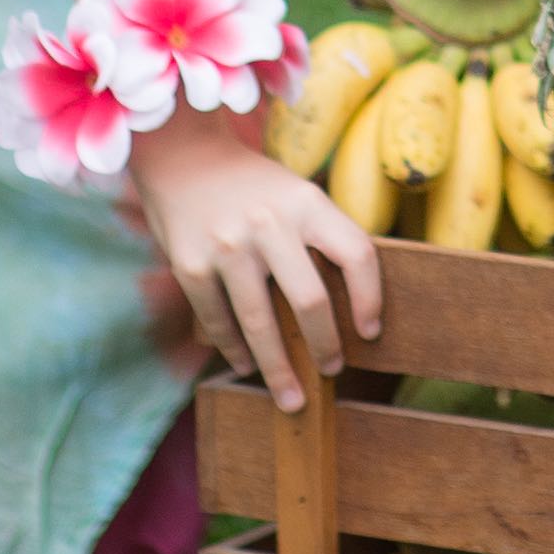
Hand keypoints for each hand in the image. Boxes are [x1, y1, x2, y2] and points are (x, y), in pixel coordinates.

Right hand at [129, 121, 386, 404]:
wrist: (183, 155)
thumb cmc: (254, 186)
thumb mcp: (296, 194)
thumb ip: (320, 236)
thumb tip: (349, 306)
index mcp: (307, 202)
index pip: (356, 254)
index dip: (370, 298)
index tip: (371, 332)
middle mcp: (270, 223)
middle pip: (310, 302)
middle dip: (325, 347)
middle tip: (333, 371)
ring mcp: (228, 245)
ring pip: (261, 324)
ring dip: (278, 370)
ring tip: (293, 398)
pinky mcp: (190, 264)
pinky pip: (219, 320)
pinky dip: (234, 350)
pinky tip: (246, 366)